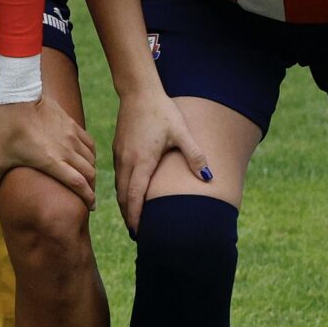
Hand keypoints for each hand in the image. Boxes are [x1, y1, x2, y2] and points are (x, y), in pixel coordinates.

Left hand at [0, 94, 98, 208]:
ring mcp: (71, 136)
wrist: (18, 98)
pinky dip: (91, 153)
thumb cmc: (8, 129)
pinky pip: (89, 142)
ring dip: (91, 170)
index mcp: (51, 161)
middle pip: (89, 173)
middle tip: (88, 195)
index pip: (78, 183)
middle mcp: (66, 150)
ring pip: (91, 158)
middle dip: (91, 187)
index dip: (88, 197)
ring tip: (86, 178)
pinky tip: (86, 157)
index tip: (91, 206)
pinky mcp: (72, 124)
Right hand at [109, 88, 212, 233]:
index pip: (134, 197)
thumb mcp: (182, 133)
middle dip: (129, 217)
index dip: (136, 217)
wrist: (138, 92)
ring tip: (134, 220)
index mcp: (141, 161)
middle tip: (138, 235)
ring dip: (124, 205)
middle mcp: (127, 161)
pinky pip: (117, 176)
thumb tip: (209, 178)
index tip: (140, 233)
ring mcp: (119, 155)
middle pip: (123, 197)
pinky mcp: (118, 149)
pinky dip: (122, 190)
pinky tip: (129, 194)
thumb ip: (195, 156)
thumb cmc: (162, 111)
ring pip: (118, 187)